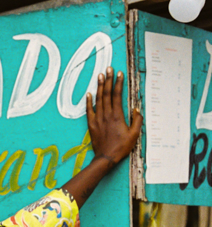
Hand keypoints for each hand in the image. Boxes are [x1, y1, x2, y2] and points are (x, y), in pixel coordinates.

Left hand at [62, 67, 141, 207]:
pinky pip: (89, 110)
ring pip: (98, 99)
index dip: (118, 83)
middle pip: (107, 93)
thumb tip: (137, 109)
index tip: (119, 73)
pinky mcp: (91, 124)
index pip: (117, 95)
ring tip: (100, 75)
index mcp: (117, 115)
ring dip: (99, 86)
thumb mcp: (134, 135)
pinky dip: (88, 101)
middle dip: (108, 80)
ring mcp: (98, 119)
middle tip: (109, 68)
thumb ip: (137, 121)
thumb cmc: (121, 147)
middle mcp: (106, 114)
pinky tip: (89, 93)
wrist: (106, 157)